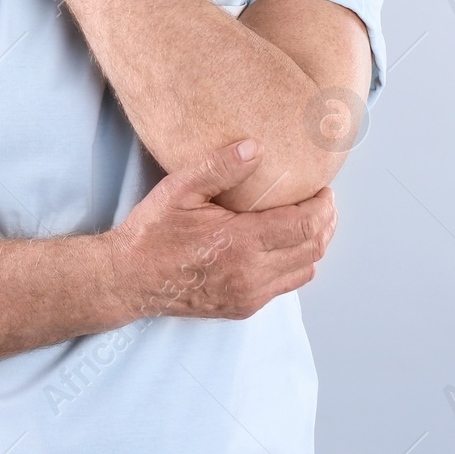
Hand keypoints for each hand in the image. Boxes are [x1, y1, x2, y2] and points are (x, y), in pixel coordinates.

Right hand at [105, 139, 337, 320]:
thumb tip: (256, 147)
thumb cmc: (151, 233)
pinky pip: (285, 286)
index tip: (324, 190)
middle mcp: (251, 275)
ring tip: (309, 220)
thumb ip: (219, 167)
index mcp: (241, 244)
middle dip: (326, 223)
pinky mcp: (243, 307)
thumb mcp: (180, 189)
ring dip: (313, 244)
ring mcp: (249, 295)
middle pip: (313, 249)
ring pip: (304, 271)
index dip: (323, 207)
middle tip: (323, 201)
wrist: (129, 280)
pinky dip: (295, 263)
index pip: (305, 226)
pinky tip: (284, 244)